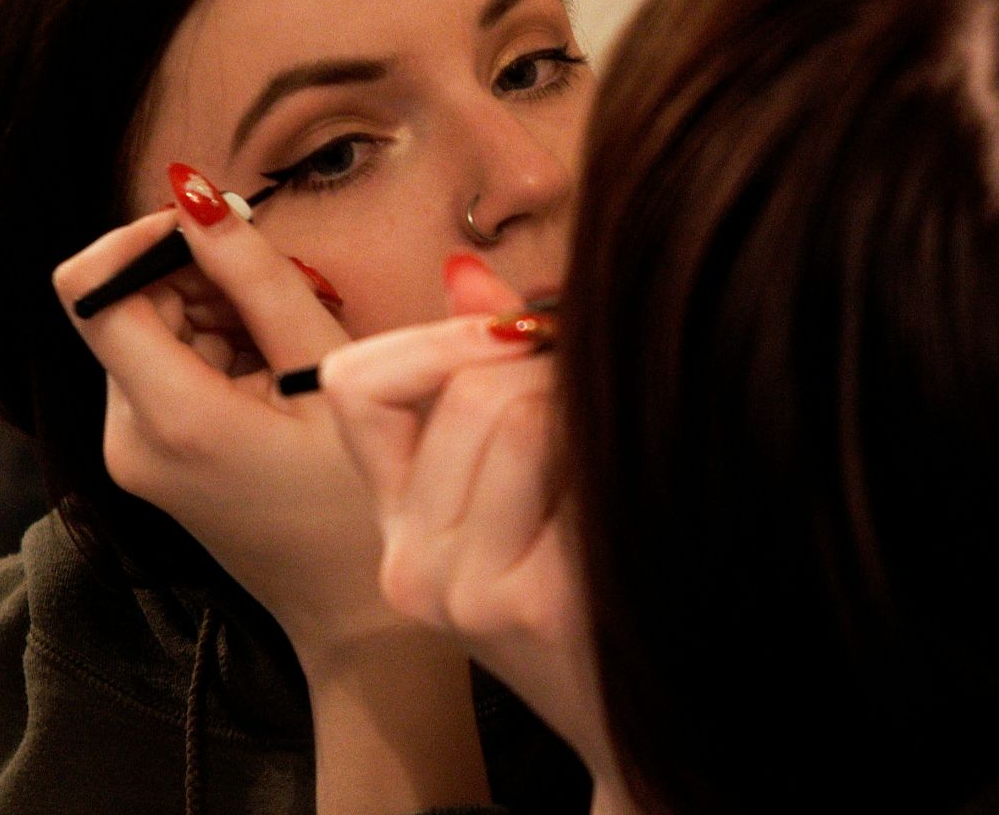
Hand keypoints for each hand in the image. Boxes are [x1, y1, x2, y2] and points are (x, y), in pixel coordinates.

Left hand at [51, 187, 396, 668]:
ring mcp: (132, 452)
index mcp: (167, 417)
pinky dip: (220, 353)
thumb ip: (258, 278)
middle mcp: (125, 436)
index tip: (215, 230)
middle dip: (202, 281)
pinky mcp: (150, 457)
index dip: (143, 237)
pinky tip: (277, 382)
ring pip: (152, 331)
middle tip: (289, 305)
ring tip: (292, 355)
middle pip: (128, 303)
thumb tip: (195, 195)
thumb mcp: (325, 373)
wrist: (356, 616)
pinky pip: (167, 369)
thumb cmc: (359, 502)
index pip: (88, 285)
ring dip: (219, 316)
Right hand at [319, 258, 617, 781]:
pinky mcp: (535, 603)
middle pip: (465, 385)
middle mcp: (411, 565)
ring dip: (584, 408)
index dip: (435, 336)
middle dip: (548, 366)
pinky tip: (634, 499)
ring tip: (613, 454)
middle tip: (600, 395)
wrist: (642, 730)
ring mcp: (466, 589)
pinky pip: (573, 459)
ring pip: (517, 411)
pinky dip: (614, 456)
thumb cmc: (587, 597)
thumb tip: (465, 269)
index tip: (512, 335)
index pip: (356, 382)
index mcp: (395, 527)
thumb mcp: (516, 494)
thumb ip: (479, 379)